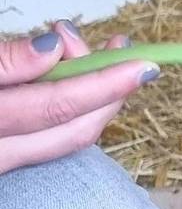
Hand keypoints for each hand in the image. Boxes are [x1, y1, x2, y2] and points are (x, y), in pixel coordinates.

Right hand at [0, 20, 157, 174]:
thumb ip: (6, 59)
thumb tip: (53, 47)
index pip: (58, 105)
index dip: (104, 85)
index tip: (141, 64)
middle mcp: (1, 154)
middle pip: (75, 130)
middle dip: (110, 91)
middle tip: (123, 51)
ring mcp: (5, 162)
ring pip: (68, 138)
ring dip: (98, 100)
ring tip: (105, 58)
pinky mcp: (10, 158)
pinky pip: (53, 139)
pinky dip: (76, 111)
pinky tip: (82, 81)